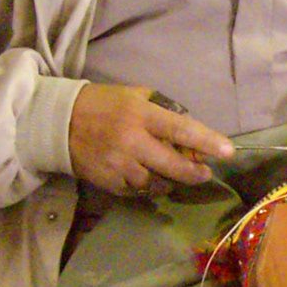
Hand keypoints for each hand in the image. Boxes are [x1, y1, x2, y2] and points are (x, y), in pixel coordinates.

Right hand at [68, 83, 234, 197]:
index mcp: (140, 115)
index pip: (181, 130)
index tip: (228, 151)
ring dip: (170, 181)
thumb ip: (161, 109)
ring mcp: (119, 165)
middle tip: (204, 173)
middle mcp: (131, 141)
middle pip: (173, 165)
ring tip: (174, 175)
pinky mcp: (108, 182)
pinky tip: (149, 179)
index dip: (207, 141)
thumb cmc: (102, 104)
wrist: (58, 123)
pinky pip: (137, 191)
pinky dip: (147, 187)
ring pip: (156, 183)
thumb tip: (187, 128)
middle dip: (195, 172)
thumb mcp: (133, 95)